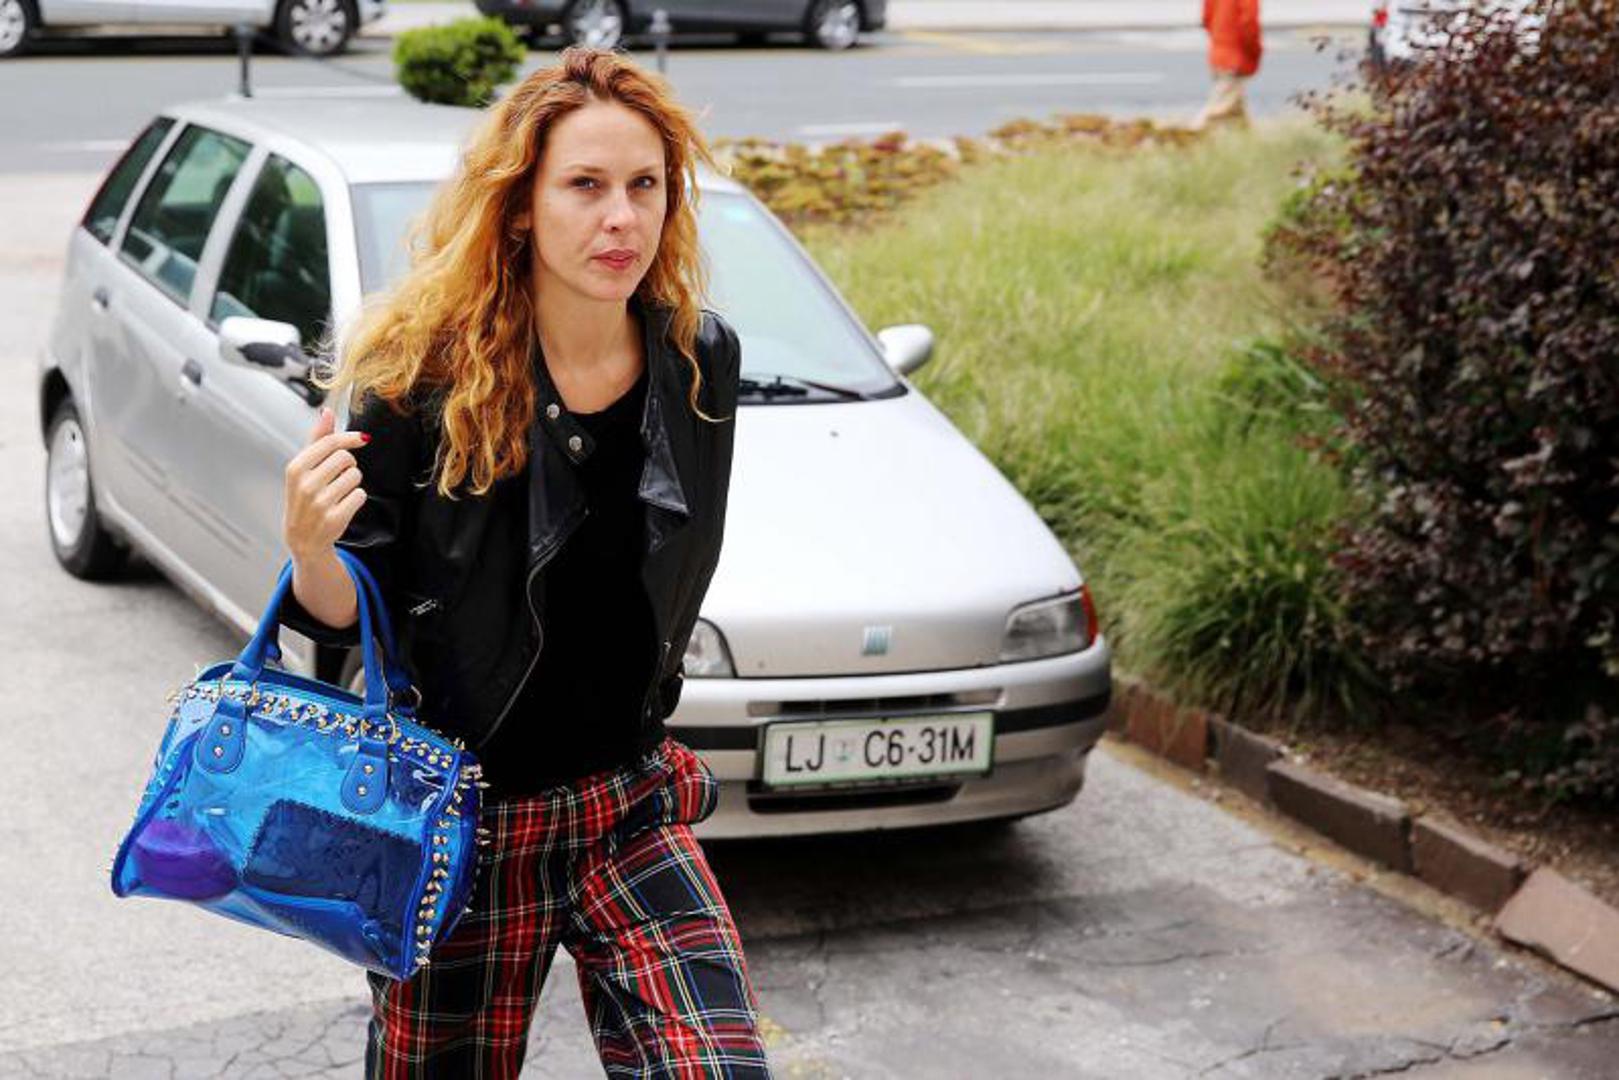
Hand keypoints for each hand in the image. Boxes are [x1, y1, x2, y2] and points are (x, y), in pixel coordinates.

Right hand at [283, 406, 368, 560]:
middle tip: (337, 476)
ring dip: (352, 482)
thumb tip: (327, 412)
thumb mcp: (304, 467)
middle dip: (348, 465)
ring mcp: (320, 502)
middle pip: (346, 458)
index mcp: (296, 468)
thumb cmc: (304, 496)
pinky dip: (356, 498)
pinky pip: (360, 495)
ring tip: (337, 492)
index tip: (362, 438)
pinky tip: (342, 505)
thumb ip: (317, 439)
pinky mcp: (335, 517)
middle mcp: (306, 484)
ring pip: (355, 476)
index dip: (350, 438)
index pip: (330, 443)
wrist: (303, 537)